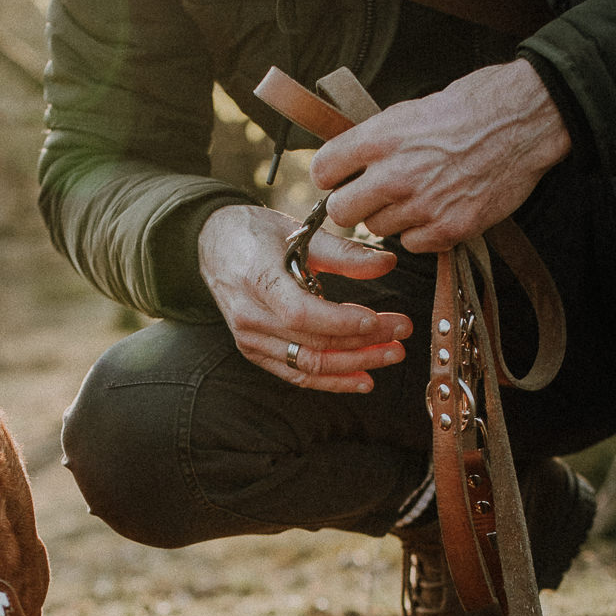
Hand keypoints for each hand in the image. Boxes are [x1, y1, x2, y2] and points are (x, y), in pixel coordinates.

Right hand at [196, 204, 409, 394]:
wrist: (213, 246)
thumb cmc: (256, 235)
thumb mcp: (298, 234)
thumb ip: (344, 252)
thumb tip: (388, 263)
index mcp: (258, 280)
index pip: (302, 313)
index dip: (342, 322)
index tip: (378, 320)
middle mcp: (250, 317)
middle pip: (313, 343)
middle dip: (363, 342)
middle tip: (402, 332)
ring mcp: (250, 339)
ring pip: (308, 365)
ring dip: (354, 365)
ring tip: (391, 354)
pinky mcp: (254, 352)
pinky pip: (296, 374)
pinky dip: (331, 381)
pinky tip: (362, 378)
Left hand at [310, 60, 569, 252]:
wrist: (525, 120)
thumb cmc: (473, 107)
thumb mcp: (413, 109)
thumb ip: (377, 139)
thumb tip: (350, 160)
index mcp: (382, 137)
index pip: (324, 169)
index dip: (330, 175)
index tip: (339, 177)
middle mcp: (396, 173)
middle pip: (342, 211)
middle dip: (353, 205)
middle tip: (371, 197)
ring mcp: (422, 204)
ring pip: (379, 230)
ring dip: (392, 218)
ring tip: (418, 195)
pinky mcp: (449, 228)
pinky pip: (413, 244)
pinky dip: (421, 233)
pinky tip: (439, 209)